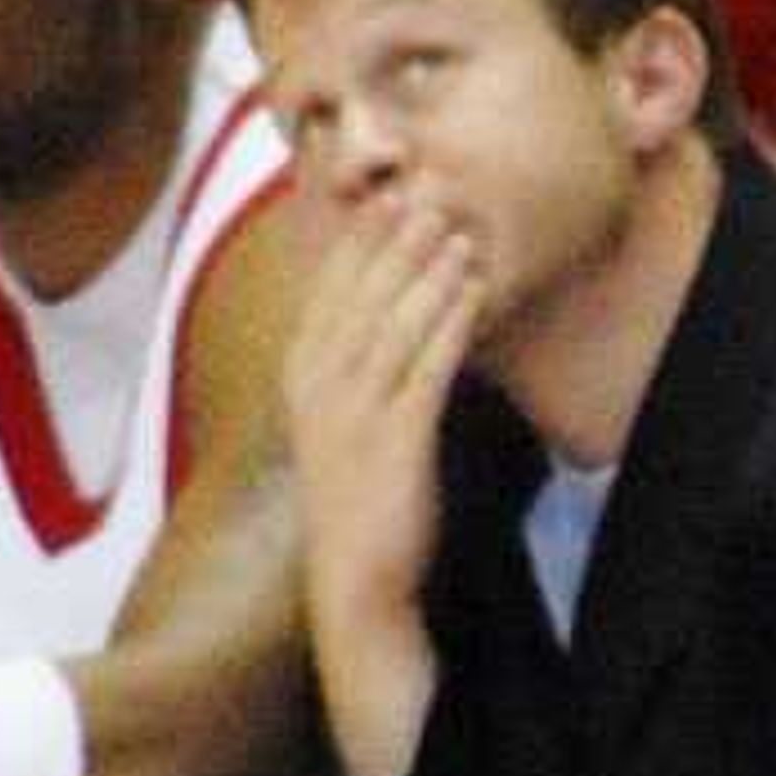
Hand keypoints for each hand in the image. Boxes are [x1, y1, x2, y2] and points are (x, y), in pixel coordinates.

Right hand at [284, 184, 476, 641]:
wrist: (355, 581)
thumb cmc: (356, 500)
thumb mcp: (340, 425)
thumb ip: (354, 372)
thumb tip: (384, 318)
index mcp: (300, 379)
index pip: (328, 293)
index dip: (359, 242)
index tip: (386, 198)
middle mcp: (319, 389)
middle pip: (362, 297)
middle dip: (397, 242)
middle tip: (431, 194)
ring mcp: (354, 414)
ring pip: (395, 324)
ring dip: (430, 271)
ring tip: (460, 231)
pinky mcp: (395, 440)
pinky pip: (428, 368)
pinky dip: (452, 324)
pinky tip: (475, 293)